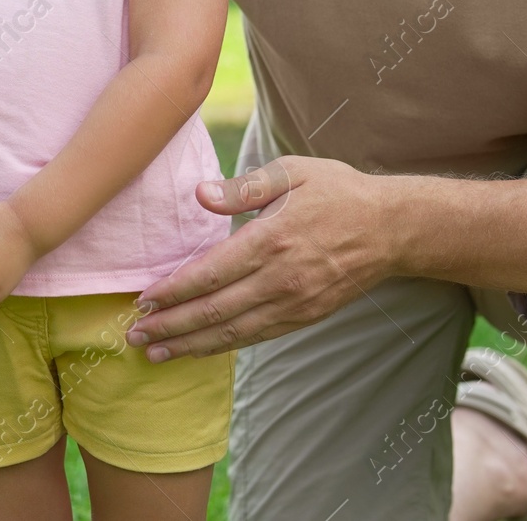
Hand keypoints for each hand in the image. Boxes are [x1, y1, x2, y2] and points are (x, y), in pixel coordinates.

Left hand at [123, 156, 398, 360]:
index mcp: (271, 239)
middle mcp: (281, 278)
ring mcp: (295, 302)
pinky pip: (257, 336)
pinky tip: (199, 349)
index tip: (142, 299)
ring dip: (191, 345)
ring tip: (156, 353)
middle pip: (214, 310)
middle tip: (134, 336)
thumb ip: (242, 186)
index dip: (173, 290)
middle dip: (170, 326)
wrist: (391, 228)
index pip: (210, 273)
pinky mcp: (306, 316)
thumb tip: (199, 195)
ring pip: (233, 331)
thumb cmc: (337, 191)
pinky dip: (224, 346)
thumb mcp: (292, 172)